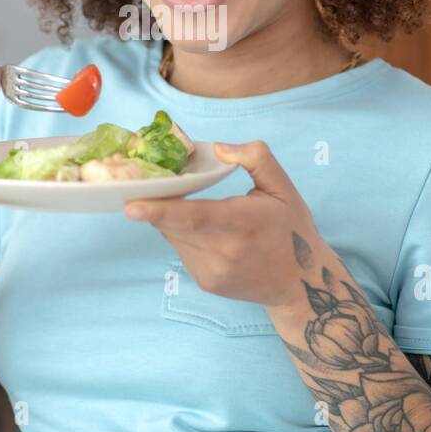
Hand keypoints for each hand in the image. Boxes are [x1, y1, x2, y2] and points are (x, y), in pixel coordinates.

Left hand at [123, 141, 316, 309]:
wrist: (300, 282)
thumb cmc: (291, 228)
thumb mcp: (283, 186)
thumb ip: (255, 158)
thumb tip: (218, 148)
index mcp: (245, 223)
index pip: (195, 217)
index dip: (161, 211)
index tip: (131, 206)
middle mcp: (226, 251)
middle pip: (175, 224)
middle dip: (158, 204)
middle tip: (146, 184)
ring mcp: (213, 271)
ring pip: (174, 237)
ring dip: (173, 219)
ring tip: (192, 208)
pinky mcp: (206, 282)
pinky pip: (182, 250)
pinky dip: (184, 235)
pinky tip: (206, 232)